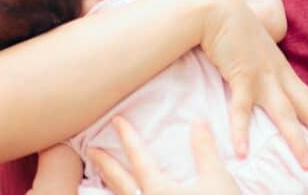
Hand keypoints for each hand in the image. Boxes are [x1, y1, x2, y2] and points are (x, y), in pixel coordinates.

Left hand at [90, 117, 239, 194]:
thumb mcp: (218, 180)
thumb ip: (205, 150)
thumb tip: (198, 121)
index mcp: (158, 190)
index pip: (138, 157)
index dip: (128, 137)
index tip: (116, 121)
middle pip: (119, 181)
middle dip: (105, 164)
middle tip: (90, 150)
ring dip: (111, 184)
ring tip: (100, 174)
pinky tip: (125, 193)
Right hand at [199, 0, 307, 168]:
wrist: (219, 7)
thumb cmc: (232, 25)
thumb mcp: (252, 48)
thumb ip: (257, 65)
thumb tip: (256, 80)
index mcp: (283, 70)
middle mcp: (279, 75)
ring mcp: (262, 76)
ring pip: (286, 115)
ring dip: (297, 142)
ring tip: (307, 166)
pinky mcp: (241, 76)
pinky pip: (242, 109)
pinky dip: (241, 131)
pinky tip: (241, 151)